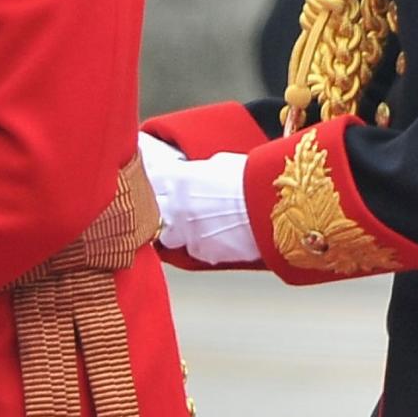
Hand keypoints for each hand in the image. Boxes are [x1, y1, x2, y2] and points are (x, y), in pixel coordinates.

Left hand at [138, 133, 259, 264]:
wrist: (270, 206)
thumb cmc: (249, 179)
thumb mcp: (218, 164)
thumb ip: (195, 172)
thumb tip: (193, 174)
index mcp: (177, 179)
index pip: (146, 182)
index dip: (147, 184)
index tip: (150, 183)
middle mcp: (175, 207)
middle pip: (148, 214)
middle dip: (157, 210)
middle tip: (170, 206)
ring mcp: (186, 233)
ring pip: (167, 237)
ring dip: (175, 231)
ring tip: (194, 224)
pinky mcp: (203, 253)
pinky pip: (194, 250)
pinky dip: (201, 244)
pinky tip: (217, 235)